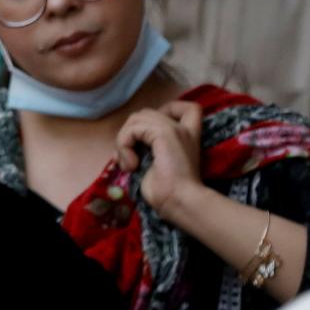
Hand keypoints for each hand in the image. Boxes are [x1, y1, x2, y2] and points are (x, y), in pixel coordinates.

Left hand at [117, 99, 206, 221]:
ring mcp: (174, 129)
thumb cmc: (168, 192)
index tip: (149, 136)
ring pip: (136, 119)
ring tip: (130, 165)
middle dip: (130, 133)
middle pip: (146, 113)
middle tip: (128, 159)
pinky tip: (131, 166)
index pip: (186, 107)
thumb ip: (145, 150)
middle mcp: (184, 129)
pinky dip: (124, 145)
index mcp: (188, 136)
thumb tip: (121, 150)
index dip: (164, 112)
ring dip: (124, 142)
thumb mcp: (154, 165)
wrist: (178, 202)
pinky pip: (133, 129)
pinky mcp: (163, 133)